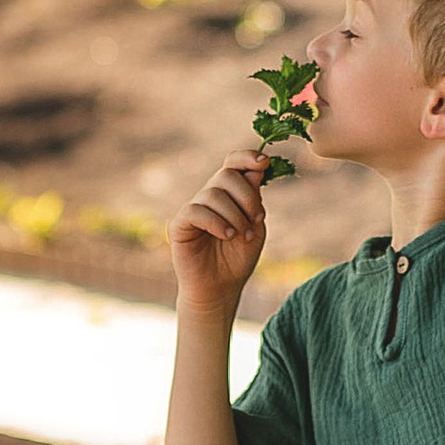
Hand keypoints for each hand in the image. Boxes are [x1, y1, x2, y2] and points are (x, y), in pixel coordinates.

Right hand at [170, 149, 270, 311]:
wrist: (221, 287)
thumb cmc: (238, 258)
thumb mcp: (255, 226)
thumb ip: (254, 199)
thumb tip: (256, 169)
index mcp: (229, 193)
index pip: (233, 163)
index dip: (247, 157)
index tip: (264, 163)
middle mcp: (209, 196)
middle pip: (227, 175)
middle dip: (247, 197)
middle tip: (256, 220)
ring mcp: (193, 209)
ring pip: (214, 194)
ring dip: (235, 215)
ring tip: (242, 236)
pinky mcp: (179, 224)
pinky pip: (196, 211)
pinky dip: (216, 222)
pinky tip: (227, 236)